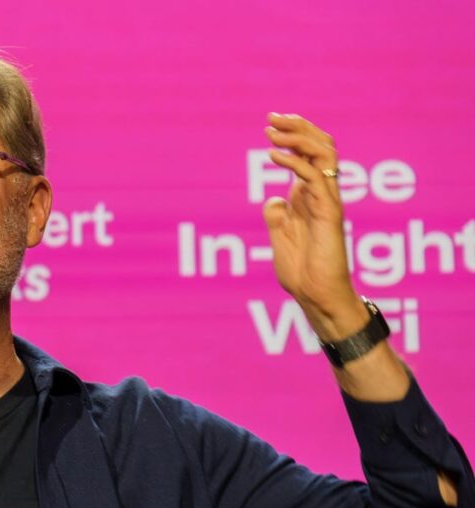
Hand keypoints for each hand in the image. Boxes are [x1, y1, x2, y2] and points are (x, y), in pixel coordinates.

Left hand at [263, 113, 368, 340]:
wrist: (317, 296)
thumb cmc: (302, 273)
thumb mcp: (281, 240)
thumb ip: (278, 218)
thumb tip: (272, 201)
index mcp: (310, 198)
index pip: (310, 154)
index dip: (294, 136)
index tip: (271, 124)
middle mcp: (322, 194)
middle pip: (320, 146)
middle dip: (297, 127)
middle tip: (272, 117)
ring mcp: (327, 202)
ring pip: (324, 155)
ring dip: (298, 138)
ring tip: (272, 130)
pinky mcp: (329, 213)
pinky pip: (314, 180)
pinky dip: (294, 163)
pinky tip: (274, 157)